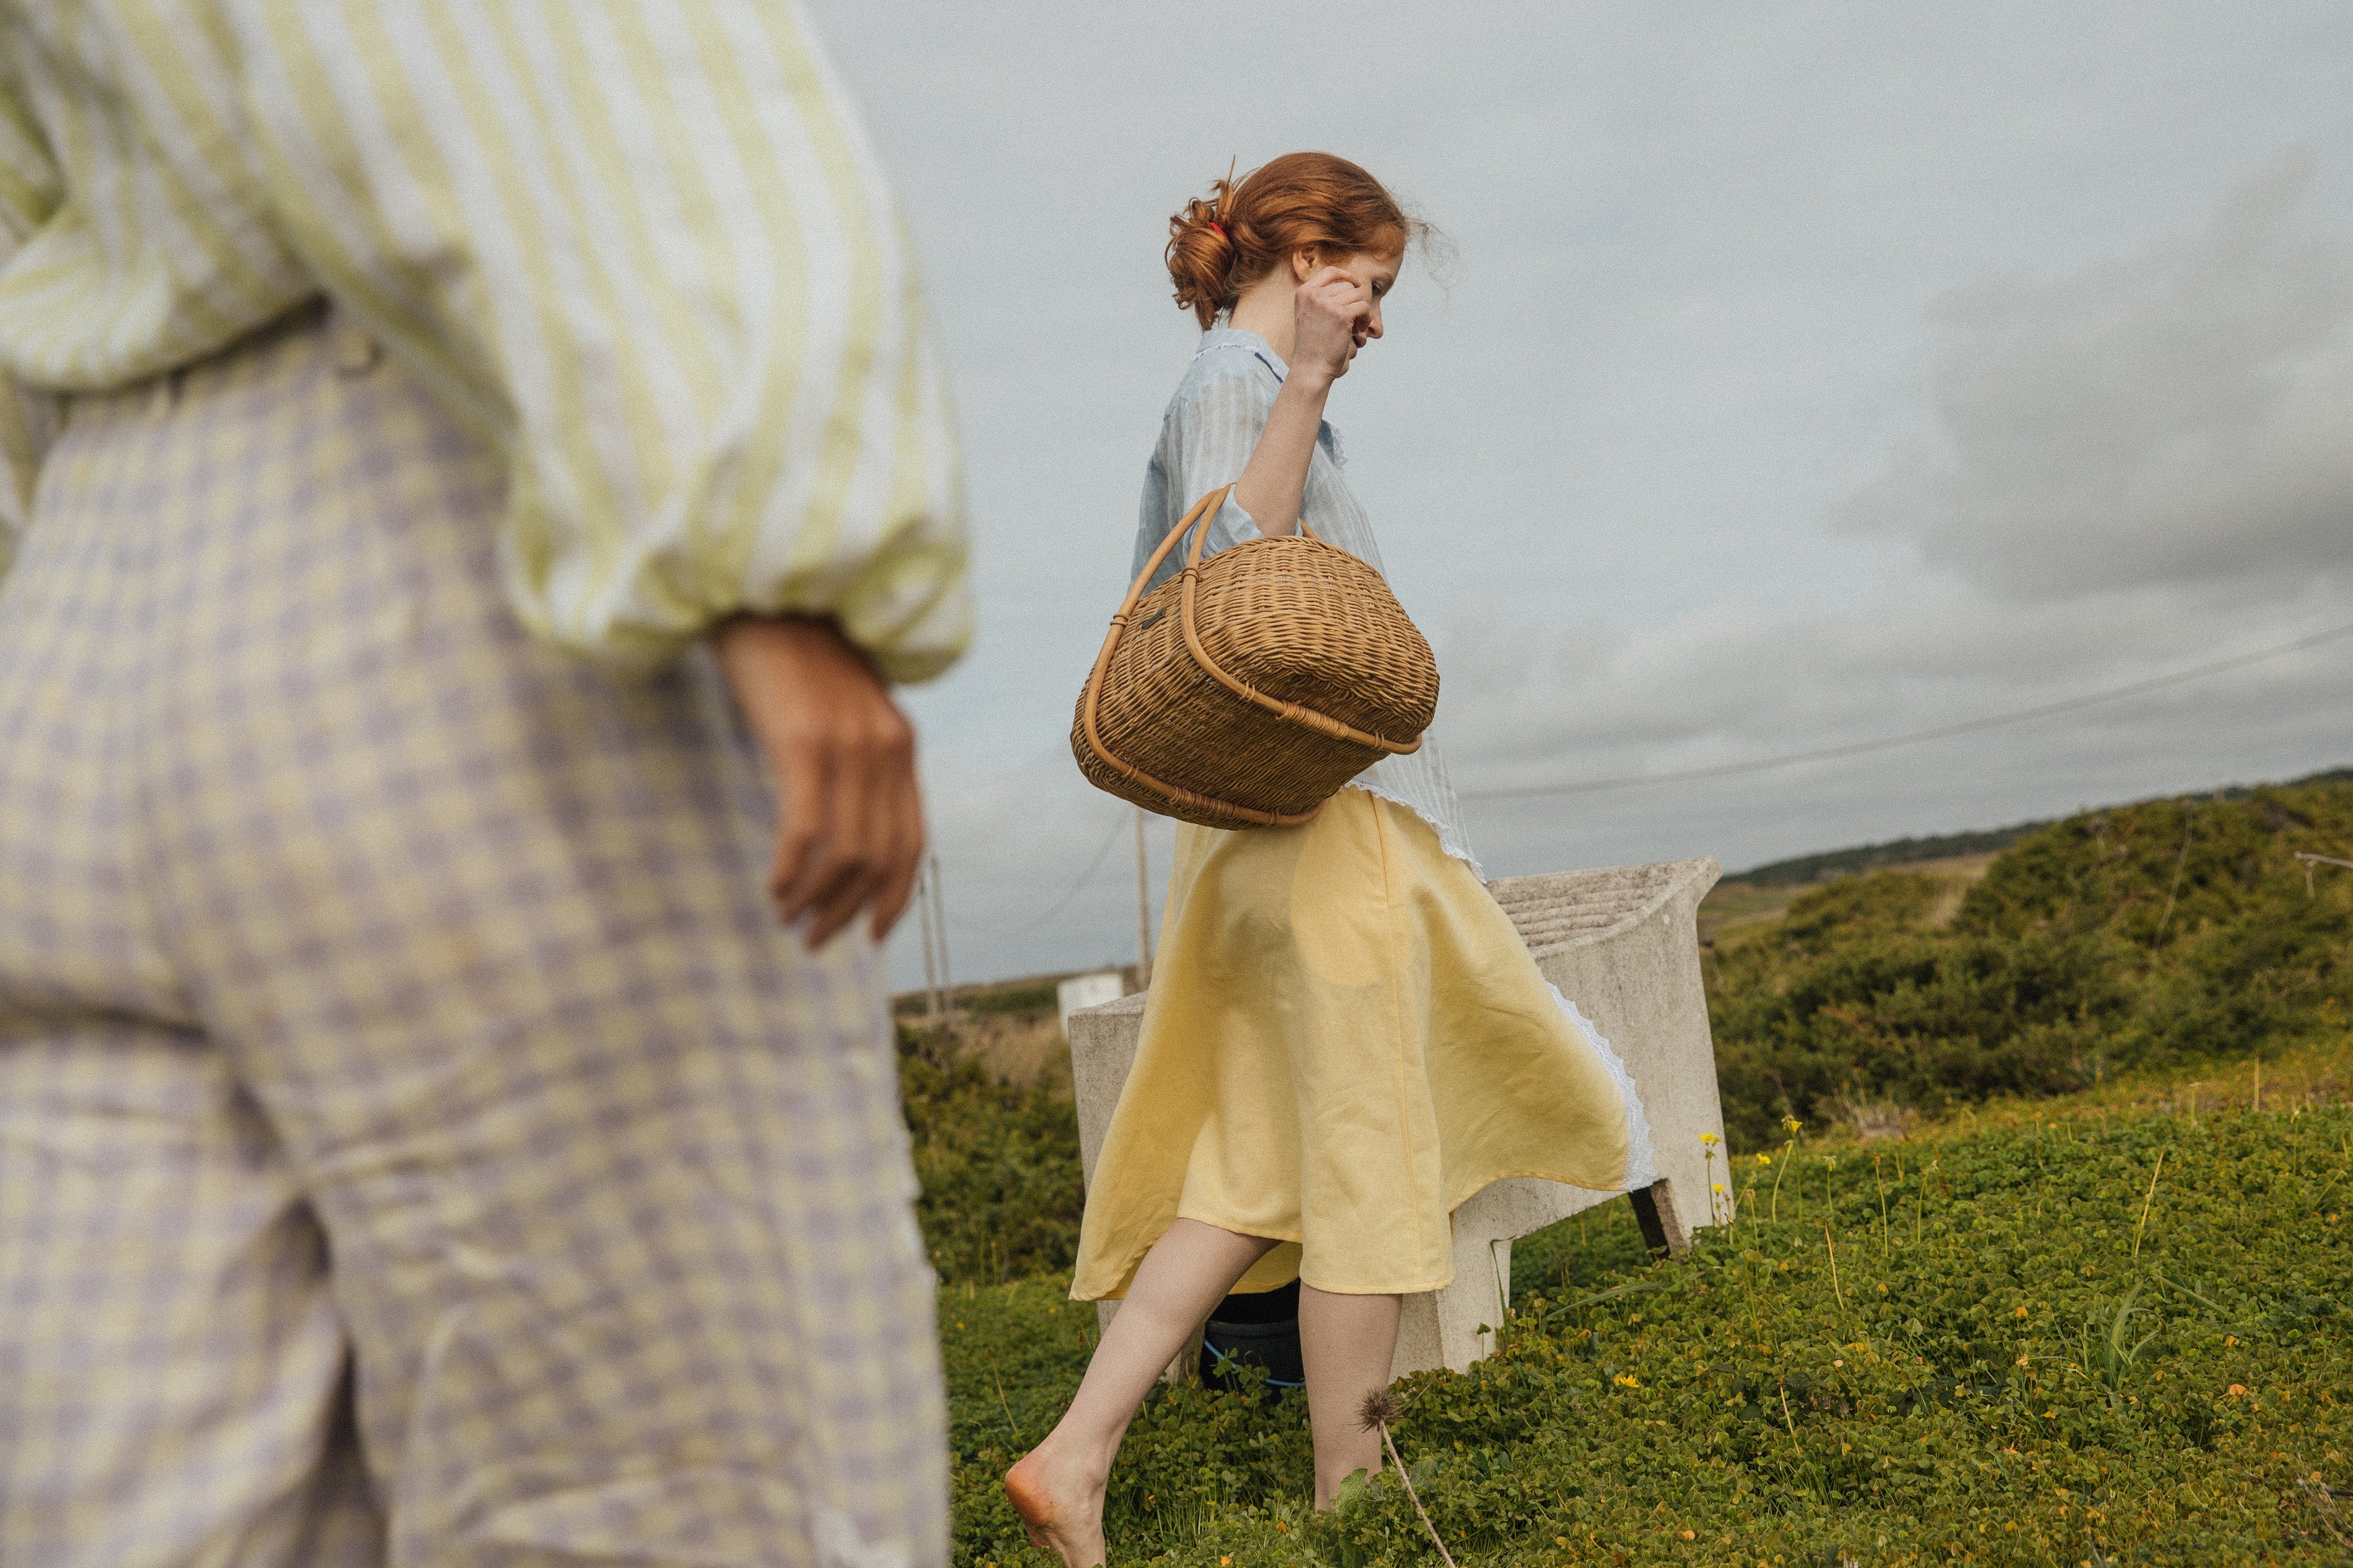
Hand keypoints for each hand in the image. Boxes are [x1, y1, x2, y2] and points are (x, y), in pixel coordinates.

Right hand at [711, 614, 923, 948]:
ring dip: (817, 899)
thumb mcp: (838, 709)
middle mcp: (886, 748)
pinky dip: (792, 870)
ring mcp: (848, 744)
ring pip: (847, 853)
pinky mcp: (803, 740)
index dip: (894, 898)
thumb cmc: (791, 654)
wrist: (764, 589)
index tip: (869, 936)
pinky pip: (806, 829)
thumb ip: (852, 758)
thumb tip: (841, 822)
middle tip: (813, 941)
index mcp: (900, 744)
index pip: (913, 843)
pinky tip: (772, 889)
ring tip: (787, 919)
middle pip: (881, 859)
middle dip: (849, 912)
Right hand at [1289, 265, 1372, 383]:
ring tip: (1354, 327)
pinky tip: (1358, 330)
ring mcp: (1327, 304)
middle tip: (1351, 321)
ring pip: (1357, 296)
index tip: (1356, 284)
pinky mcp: (1342, 315)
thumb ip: (1321, 297)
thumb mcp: (1309, 314)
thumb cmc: (1313, 344)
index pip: (1330, 271)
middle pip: (1347, 286)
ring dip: (1360, 311)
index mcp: (1304, 292)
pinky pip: (1364, 307)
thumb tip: (1348, 281)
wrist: (1311, 367)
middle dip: (1353, 301)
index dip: (1346, 275)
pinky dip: (1366, 319)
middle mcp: (1314, 295)